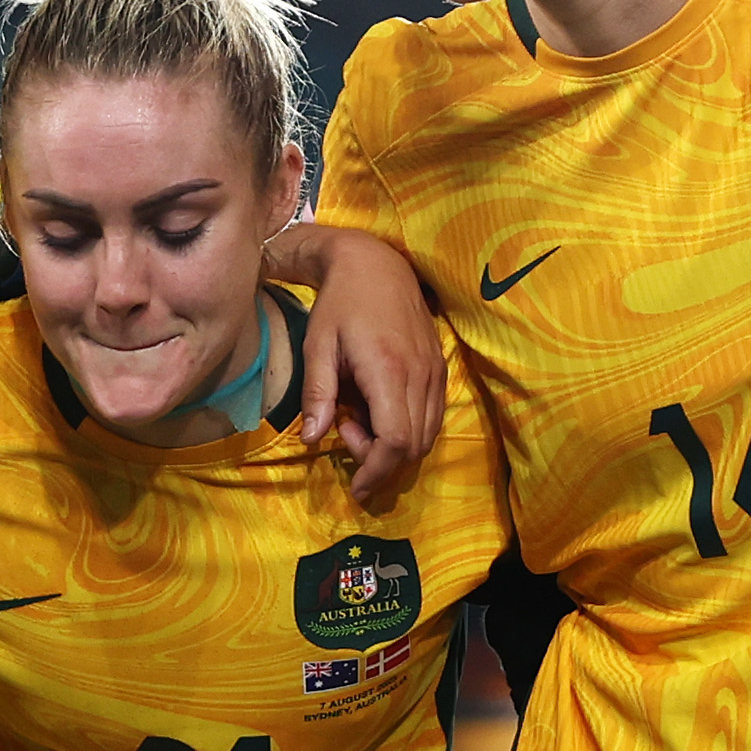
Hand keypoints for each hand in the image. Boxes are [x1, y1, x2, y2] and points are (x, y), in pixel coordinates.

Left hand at [286, 225, 444, 503]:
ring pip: (428, 435)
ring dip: (395, 447)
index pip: (396, 440)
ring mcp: (435, 371)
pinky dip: (409, 430)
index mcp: (388, 370)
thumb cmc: (339, 304)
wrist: (376, 264)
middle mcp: (420, 374)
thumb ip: (317, 394)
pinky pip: (434, 416)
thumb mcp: (317, 346)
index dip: (377, 471)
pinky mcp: (439, 368)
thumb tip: (311, 439)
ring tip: (358, 422)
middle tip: (346, 437)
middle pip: (415, 445)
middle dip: (381, 462)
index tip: (356, 486)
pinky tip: (379, 410)